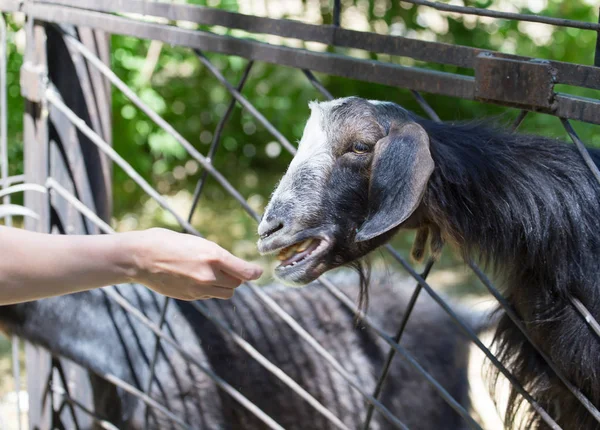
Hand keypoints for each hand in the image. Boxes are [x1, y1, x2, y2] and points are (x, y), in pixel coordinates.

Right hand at [126, 228, 262, 300]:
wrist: (140, 257)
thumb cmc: (168, 242)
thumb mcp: (197, 242)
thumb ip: (217, 256)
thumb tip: (234, 267)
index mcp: (213, 256)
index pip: (245, 272)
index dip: (254, 272)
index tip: (257, 271)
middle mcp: (209, 275)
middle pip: (237, 283)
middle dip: (236, 277)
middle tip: (227, 267)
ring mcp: (199, 288)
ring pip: (226, 293)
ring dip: (225, 286)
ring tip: (213, 274)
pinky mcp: (190, 297)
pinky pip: (209, 297)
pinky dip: (210, 290)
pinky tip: (196, 278)